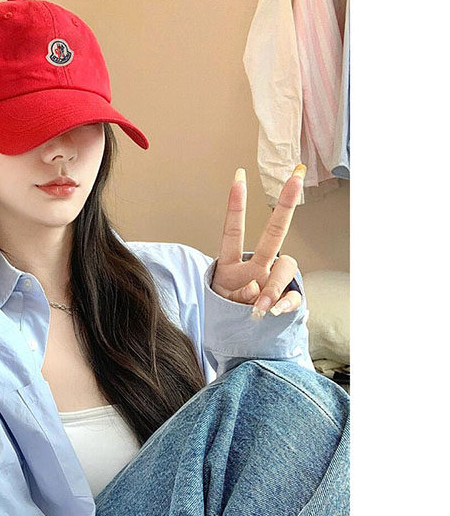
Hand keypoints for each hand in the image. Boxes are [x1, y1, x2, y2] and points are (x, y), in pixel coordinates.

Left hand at [211, 165, 305, 318]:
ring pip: (285, 267)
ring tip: (261, 308)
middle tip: (295, 179)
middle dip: (286, 205)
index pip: (233, 231)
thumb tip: (257, 290)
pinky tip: (275, 311)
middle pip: (273, 233)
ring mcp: (271, 281)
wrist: (237, 339)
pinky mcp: (284, 299)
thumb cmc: (224, 315)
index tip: (239, 176)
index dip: (235, 206)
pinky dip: (285, 303)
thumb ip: (236, 295)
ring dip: (274, 286)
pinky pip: (294, 295)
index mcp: (231, 265)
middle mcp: (255, 267)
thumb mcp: (219, 304)